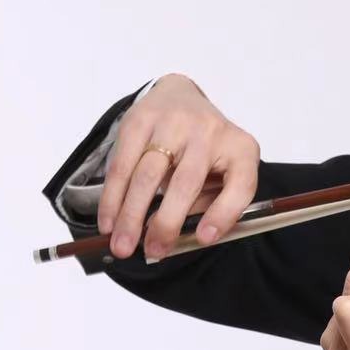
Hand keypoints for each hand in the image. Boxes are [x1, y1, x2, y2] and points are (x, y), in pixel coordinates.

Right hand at [98, 73, 260, 261]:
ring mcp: (173, 123)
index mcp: (240, 150)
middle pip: (185, 183)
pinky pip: (122, 165)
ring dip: (131, 215)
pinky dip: (113, 198)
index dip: (223, 214)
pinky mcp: (139, 120)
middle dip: (165, 223)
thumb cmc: (205, 150)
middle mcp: (210, 132)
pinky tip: (108, 221)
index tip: (204, 239)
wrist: (179, 97)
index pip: (240, 185)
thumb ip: (210, 206)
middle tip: (152, 252)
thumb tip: (178, 240)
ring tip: (122, 246)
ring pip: (146, 175)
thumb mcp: (223, 174)